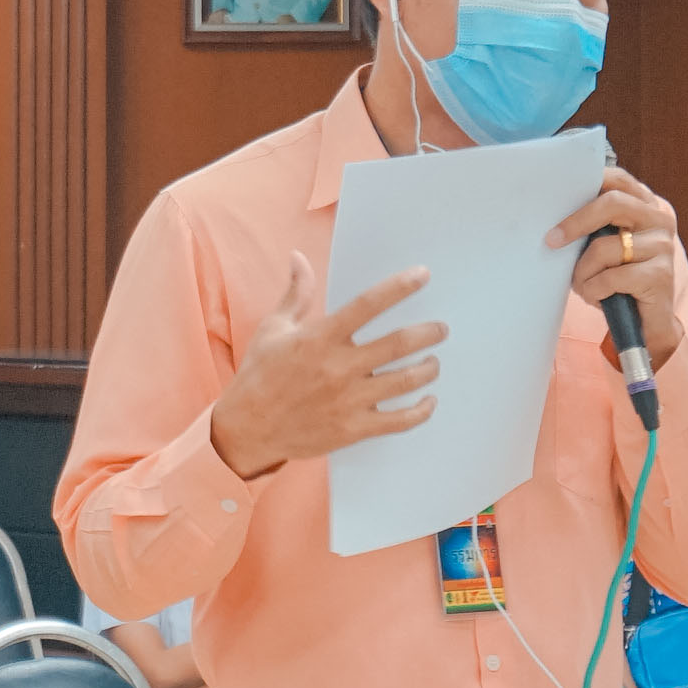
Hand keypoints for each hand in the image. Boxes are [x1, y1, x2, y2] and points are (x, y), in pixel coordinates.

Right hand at [204, 254, 445, 477]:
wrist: (246, 429)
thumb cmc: (258, 376)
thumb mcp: (273, 329)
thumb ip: (296, 294)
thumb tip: (299, 257)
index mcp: (319, 339)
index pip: (367, 305)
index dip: (398, 287)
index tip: (422, 275)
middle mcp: (338, 368)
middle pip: (398, 344)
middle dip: (428, 333)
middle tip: (441, 329)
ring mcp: (348, 401)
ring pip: (405, 381)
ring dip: (428, 369)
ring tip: (432, 362)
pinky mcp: (353, 429)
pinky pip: (400, 420)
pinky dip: (421, 410)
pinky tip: (428, 401)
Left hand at [547, 165, 687, 369]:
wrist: (645, 323)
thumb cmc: (617, 279)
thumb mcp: (603, 245)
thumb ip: (592, 225)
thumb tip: (551, 213)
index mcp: (646, 205)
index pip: (619, 179)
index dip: (589, 182)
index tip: (558, 195)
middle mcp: (659, 219)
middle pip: (613, 204)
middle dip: (576, 223)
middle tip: (551, 241)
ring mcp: (663, 246)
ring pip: (604, 248)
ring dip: (583, 272)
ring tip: (582, 285)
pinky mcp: (661, 274)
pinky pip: (611, 277)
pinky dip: (594, 290)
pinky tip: (597, 297)